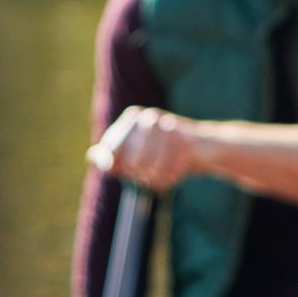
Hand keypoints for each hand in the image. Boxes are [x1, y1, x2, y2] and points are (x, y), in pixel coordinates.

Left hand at [88, 105, 202, 191]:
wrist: (206, 149)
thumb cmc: (166, 154)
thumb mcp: (136, 157)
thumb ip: (112, 158)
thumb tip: (91, 156)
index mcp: (132, 117)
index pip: (111, 153)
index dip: (120, 169)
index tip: (132, 169)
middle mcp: (148, 118)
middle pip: (130, 164)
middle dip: (141, 175)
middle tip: (154, 171)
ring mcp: (167, 127)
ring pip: (149, 169)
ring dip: (157, 178)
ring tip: (168, 170)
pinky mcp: (185, 140)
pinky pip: (168, 172)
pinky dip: (172, 178)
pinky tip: (180, 169)